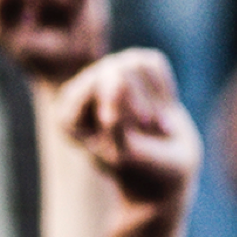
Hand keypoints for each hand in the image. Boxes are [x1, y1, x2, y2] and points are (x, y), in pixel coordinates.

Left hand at [57, 49, 200, 205]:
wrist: (169, 173)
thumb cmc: (142, 168)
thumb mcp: (125, 149)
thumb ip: (115, 112)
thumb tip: (118, 69)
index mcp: (67, 115)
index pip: (93, 89)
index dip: (117, 111)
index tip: (124, 143)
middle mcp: (83, 91)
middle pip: (113, 72)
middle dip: (138, 106)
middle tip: (146, 130)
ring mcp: (109, 76)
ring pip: (135, 64)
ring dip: (153, 102)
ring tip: (152, 125)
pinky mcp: (135, 69)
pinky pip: (153, 63)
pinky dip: (165, 91)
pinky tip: (159, 111)